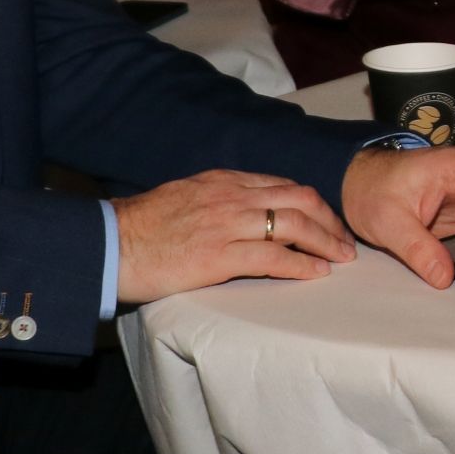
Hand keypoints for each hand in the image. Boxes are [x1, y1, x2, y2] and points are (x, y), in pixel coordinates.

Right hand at [113, 169, 354, 302]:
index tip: (327, 220)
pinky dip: (302, 264)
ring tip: (341, 258)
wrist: (109, 244)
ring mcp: (226, 224)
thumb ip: (219, 199)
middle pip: (299, 199)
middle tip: (345, 241)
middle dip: (330, 219)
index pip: (283, 185)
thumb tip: (246, 210)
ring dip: (325, 241)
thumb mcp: (186, 197)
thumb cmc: (143, 228)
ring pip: (294, 224)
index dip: (313, 203)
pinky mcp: (219, 256)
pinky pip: (274, 257)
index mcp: (223, 180)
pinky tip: (317, 273)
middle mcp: (230, 196)